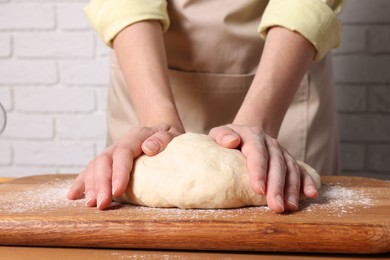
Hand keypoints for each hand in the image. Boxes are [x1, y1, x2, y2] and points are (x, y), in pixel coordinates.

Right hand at [67, 124, 182, 209]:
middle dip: (101, 184)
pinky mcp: (107, 162)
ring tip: (90, 204)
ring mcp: (110, 153)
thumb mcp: (171, 133)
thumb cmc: (168, 135)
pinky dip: (81, 183)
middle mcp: (118, 144)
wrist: (158, 128)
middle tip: (102, 204)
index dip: (119, 172)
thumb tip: (148, 148)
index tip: (118, 191)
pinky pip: (90, 171)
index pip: (123, 153)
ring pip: (95, 167)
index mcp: (134, 137)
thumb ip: (162, 139)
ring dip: (90, 186)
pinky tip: (73, 196)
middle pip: (104, 162)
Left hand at [209, 124, 317, 212]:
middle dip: (277, 186)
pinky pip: (301, 171)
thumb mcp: (218, 134)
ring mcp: (282, 152)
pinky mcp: (289, 161)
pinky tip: (311, 194)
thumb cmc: (227, 140)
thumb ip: (221, 136)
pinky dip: (307, 182)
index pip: (257, 153)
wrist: (245, 134)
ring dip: (292, 189)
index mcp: (253, 136)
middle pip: (277, 164)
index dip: (259, 171)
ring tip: (290, 207)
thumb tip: (231, 141)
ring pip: (291, 169)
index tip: (258, 189)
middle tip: (276, 206)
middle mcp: (270, 143)